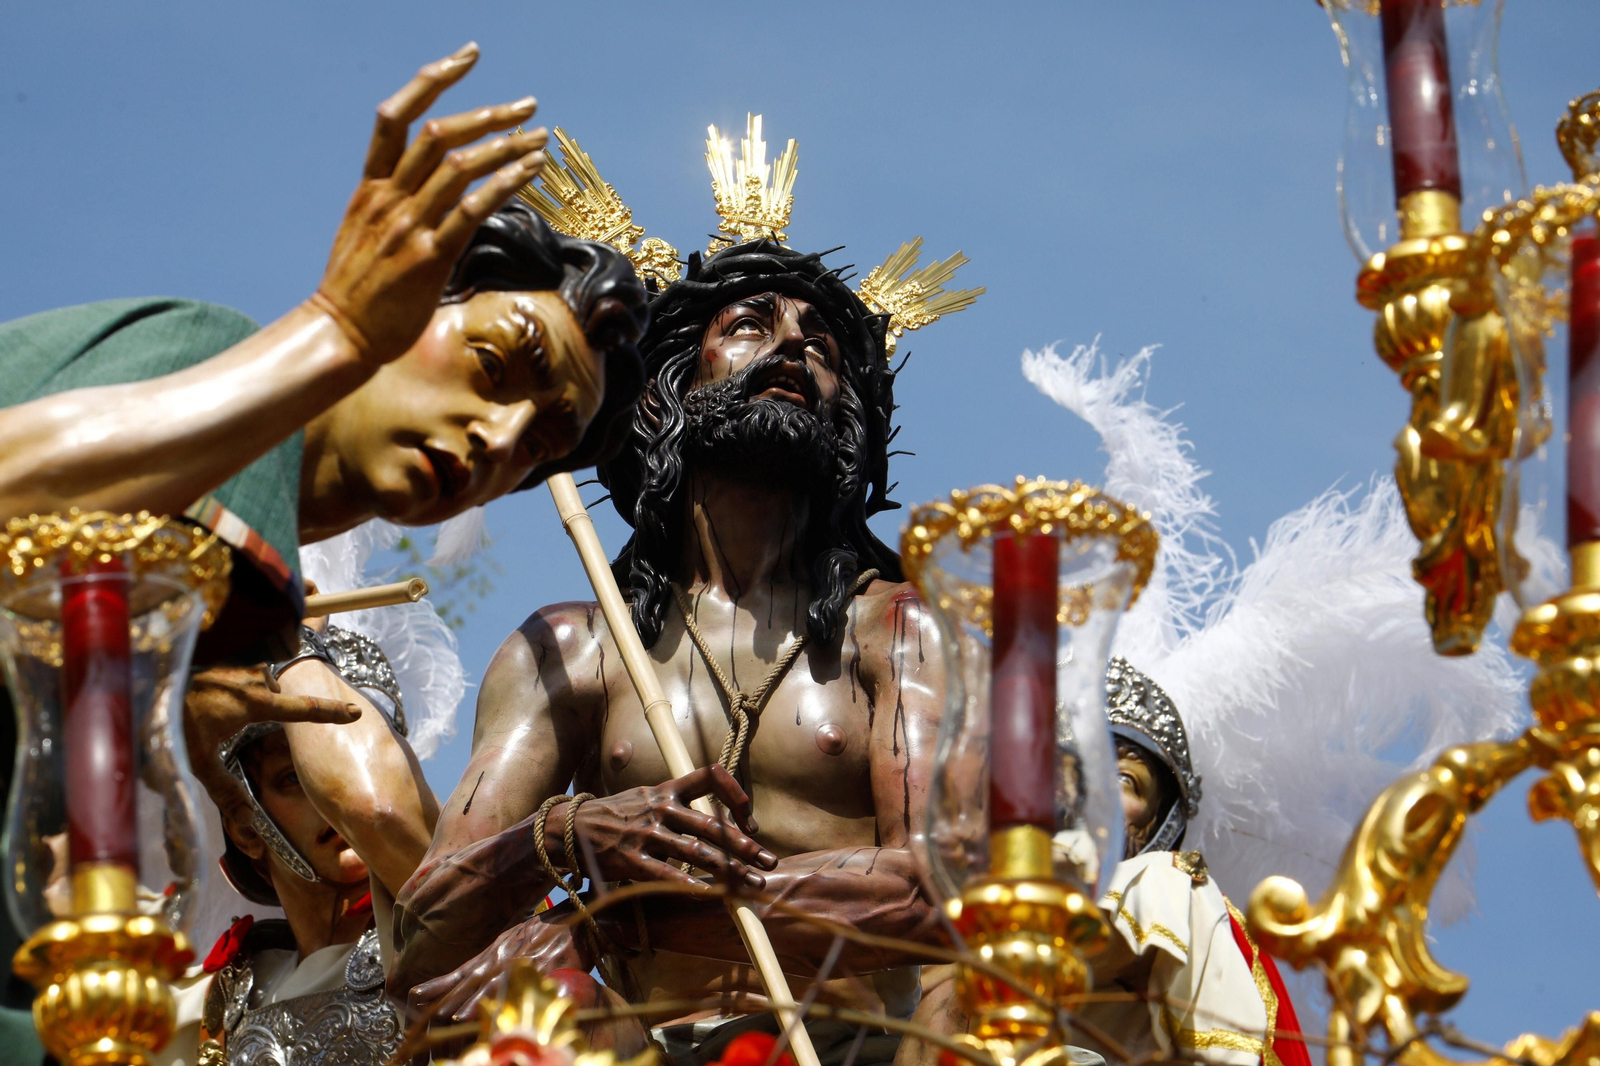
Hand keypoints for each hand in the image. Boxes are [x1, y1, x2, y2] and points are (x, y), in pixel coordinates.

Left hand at [183, 665, 359, 821]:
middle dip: (262, 703)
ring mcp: (242, 661)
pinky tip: (206, 683)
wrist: (150, 670)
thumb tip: (247, 818)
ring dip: (244, 689)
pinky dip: (232, 677)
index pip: (302, 710)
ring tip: (210, 699)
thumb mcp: (195, 756)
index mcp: (255, 702)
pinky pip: (244, 668)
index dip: (330, 714)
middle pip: (276, 692)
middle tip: (225, 717)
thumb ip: (222, 786)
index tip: (356, 713)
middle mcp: (256, 678)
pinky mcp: (229, 653)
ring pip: (260, 678)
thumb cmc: (174, 712)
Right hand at [315, 42, 548, 363]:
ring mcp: (407, 225)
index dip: (433, 80)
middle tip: (528, 107)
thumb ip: (394, 207)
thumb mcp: (366, 234)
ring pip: (459, 166)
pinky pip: (472, 209)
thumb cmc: (358, 291)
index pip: (395, 116)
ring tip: (540, 140)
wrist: (340, 333)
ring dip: (506, 147)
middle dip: (489, 114)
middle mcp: (388, 198)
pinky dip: (505, 183)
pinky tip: (531, 172)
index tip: (468, 58)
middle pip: (437, 134)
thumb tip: (429, 194)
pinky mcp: (429, 256)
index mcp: (370, 188)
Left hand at [407, 904, 591, 1021]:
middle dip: (446, 995)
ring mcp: (524, 958)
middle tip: (420, 1008)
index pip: (465, 969)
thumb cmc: (555, 929)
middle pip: (471, 977)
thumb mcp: (522, 939)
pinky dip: (504, 995)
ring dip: (469, 1000)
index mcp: (500, 948)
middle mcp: (506, 953)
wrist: (585, 919)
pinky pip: (522, 983)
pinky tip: (492, 1007)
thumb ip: (504, 956)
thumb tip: (487, 974)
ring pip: (491, 982)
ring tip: (449, 1016)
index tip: (416, 994)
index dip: (441, 983)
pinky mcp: (545, 964)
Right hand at [552, 765, 778, 889]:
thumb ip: (677, 805)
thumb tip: (716, 824)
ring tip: (751, 884)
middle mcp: (660, 808)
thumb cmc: (615, 815)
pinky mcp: (631, 860)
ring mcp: (646, 834)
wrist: (568, 828)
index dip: (735, 794)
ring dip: (729, 870)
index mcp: (667, 790)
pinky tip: (711, 896)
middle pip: (711, 825)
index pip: (710, 776)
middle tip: (768, 862)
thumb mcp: (645, 797)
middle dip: (744, 846)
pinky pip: (666, 874)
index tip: (751, 820)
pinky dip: (690, 885)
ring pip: (696, 852)